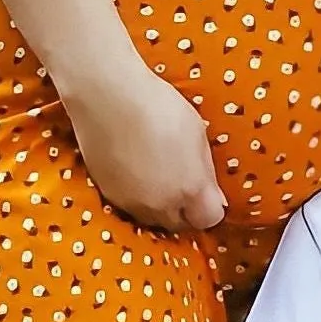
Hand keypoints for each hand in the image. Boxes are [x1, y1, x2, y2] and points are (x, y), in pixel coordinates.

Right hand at [58, 56, 225, 233]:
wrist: (106, 96)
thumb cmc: (158, 106)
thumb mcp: (197, 134)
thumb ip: (206, 172)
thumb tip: (214, 197)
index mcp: (190, 188)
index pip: (210, 219)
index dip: (210, 206)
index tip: (206, 192)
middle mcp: (162, 204)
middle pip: (181, 224)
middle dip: (185, 210)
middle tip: (182, 183)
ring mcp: (132, 203)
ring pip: (154, 219)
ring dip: (160, 206)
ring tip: (158, 177)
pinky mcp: (109, 195)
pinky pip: (130, 207)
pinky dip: (136, 196)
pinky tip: (136, 171)